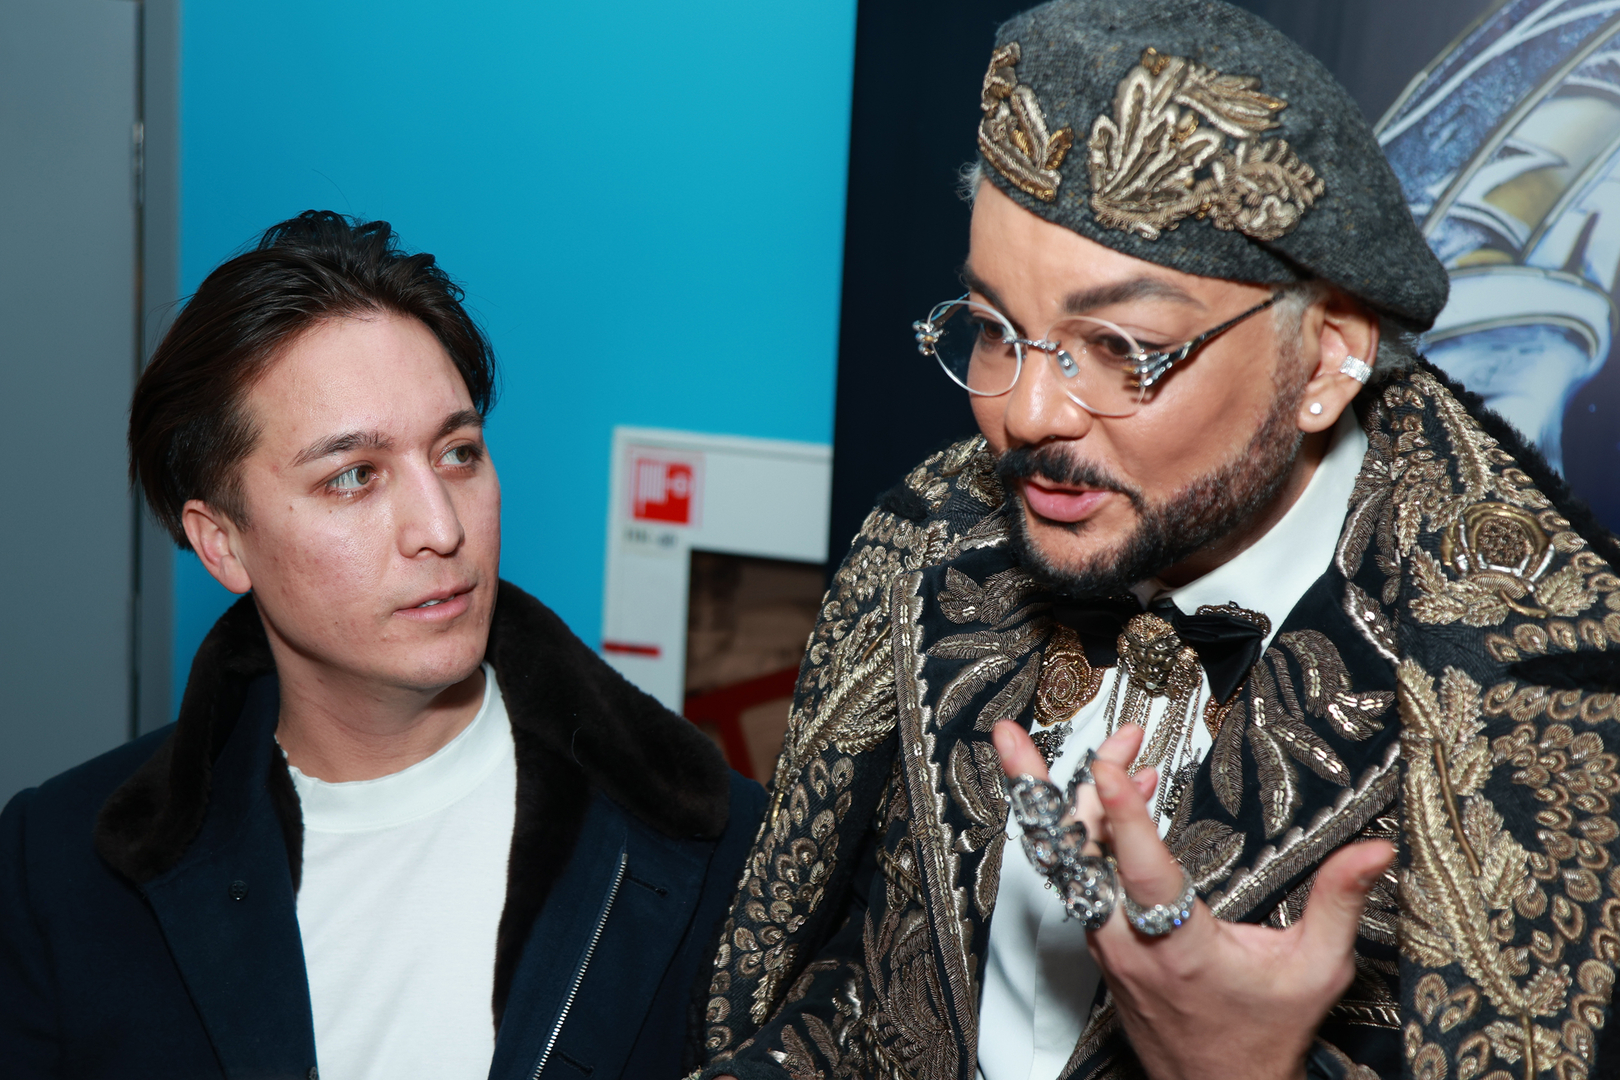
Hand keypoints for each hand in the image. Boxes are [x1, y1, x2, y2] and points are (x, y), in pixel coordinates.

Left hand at [993, 721, 1393, 1079]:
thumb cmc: (1261, 1036)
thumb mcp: (1315, 971)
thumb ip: (1339, 903)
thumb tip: (1373, 850)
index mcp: (1179, 947)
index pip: (1141, 870)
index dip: (1121, 813)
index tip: (1107, 764)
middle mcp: (1127, 942)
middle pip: (1066, 853)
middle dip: (1040, 785)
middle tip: (1017, 733)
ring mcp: (1104, 942)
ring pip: (1070, 859)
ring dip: (1083, 799)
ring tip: (1117, 748)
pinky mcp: (1099, 942)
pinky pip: (1081, 875)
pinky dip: (1092, 829)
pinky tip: (1122, 796)